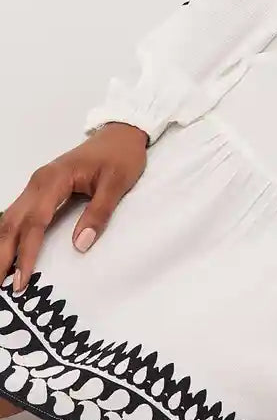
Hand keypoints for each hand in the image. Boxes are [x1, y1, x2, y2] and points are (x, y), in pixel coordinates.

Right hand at [0, 123, 147, 295]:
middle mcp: (39, 181)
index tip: (22, 279)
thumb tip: (80, 244)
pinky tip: (8, 253)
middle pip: (13, 222)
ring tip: (1, 275)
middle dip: (4, 255)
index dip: (27, 252)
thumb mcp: (117, 183)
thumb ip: (99, 212)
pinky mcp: (40, 189)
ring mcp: (37, 184)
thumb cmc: (121, 155)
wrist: (121, 133)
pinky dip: (11, 235)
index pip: (35, 221)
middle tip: (3, 286)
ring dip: (3, 246)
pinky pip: (18, 214)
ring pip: (10, 218)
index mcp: (55, 179)